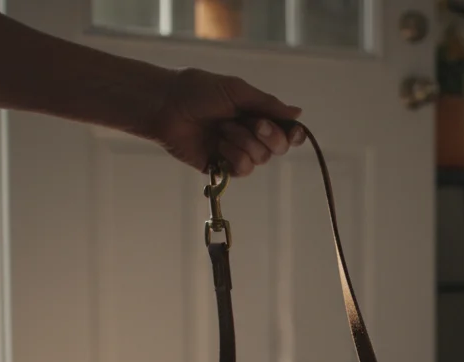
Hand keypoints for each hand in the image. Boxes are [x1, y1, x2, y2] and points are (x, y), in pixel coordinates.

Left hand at [147, 67, 305, 176]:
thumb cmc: (197, 91)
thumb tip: (298, 113)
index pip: (285, 130)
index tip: (293, 132)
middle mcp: (249, 134)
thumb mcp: (237, 90)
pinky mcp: (220, 166)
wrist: (166, 106)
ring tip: (222, 129)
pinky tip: (218, 144)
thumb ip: (268, 104)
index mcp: (255, 113)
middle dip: (269, 136)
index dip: (292, 134)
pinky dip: (234, 156)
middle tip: (253, 123)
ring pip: (261, 159)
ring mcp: (235, 151)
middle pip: (279, 147)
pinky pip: (243, 169)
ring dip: (244, 142)